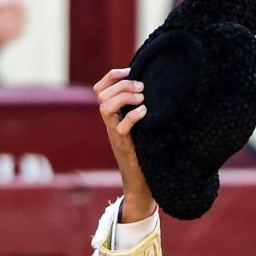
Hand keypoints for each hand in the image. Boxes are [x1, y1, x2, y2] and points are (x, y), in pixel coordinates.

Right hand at [91, 65, 153, 217]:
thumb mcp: (142, 127)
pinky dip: (133, 116)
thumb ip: (141, 109)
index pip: (100, 89)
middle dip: (121, 85)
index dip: (111, 77)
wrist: (142, 184)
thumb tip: (156, 88)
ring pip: (105, 107)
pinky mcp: (125, 147)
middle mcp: (111, 124)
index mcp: (113, 116)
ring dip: (123, 98)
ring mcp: (115, 135)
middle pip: (101, 95)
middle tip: (142, 88)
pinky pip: (121, 128)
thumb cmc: (145, 153)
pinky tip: (146, 113)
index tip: (128, 71)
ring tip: (142, 100)